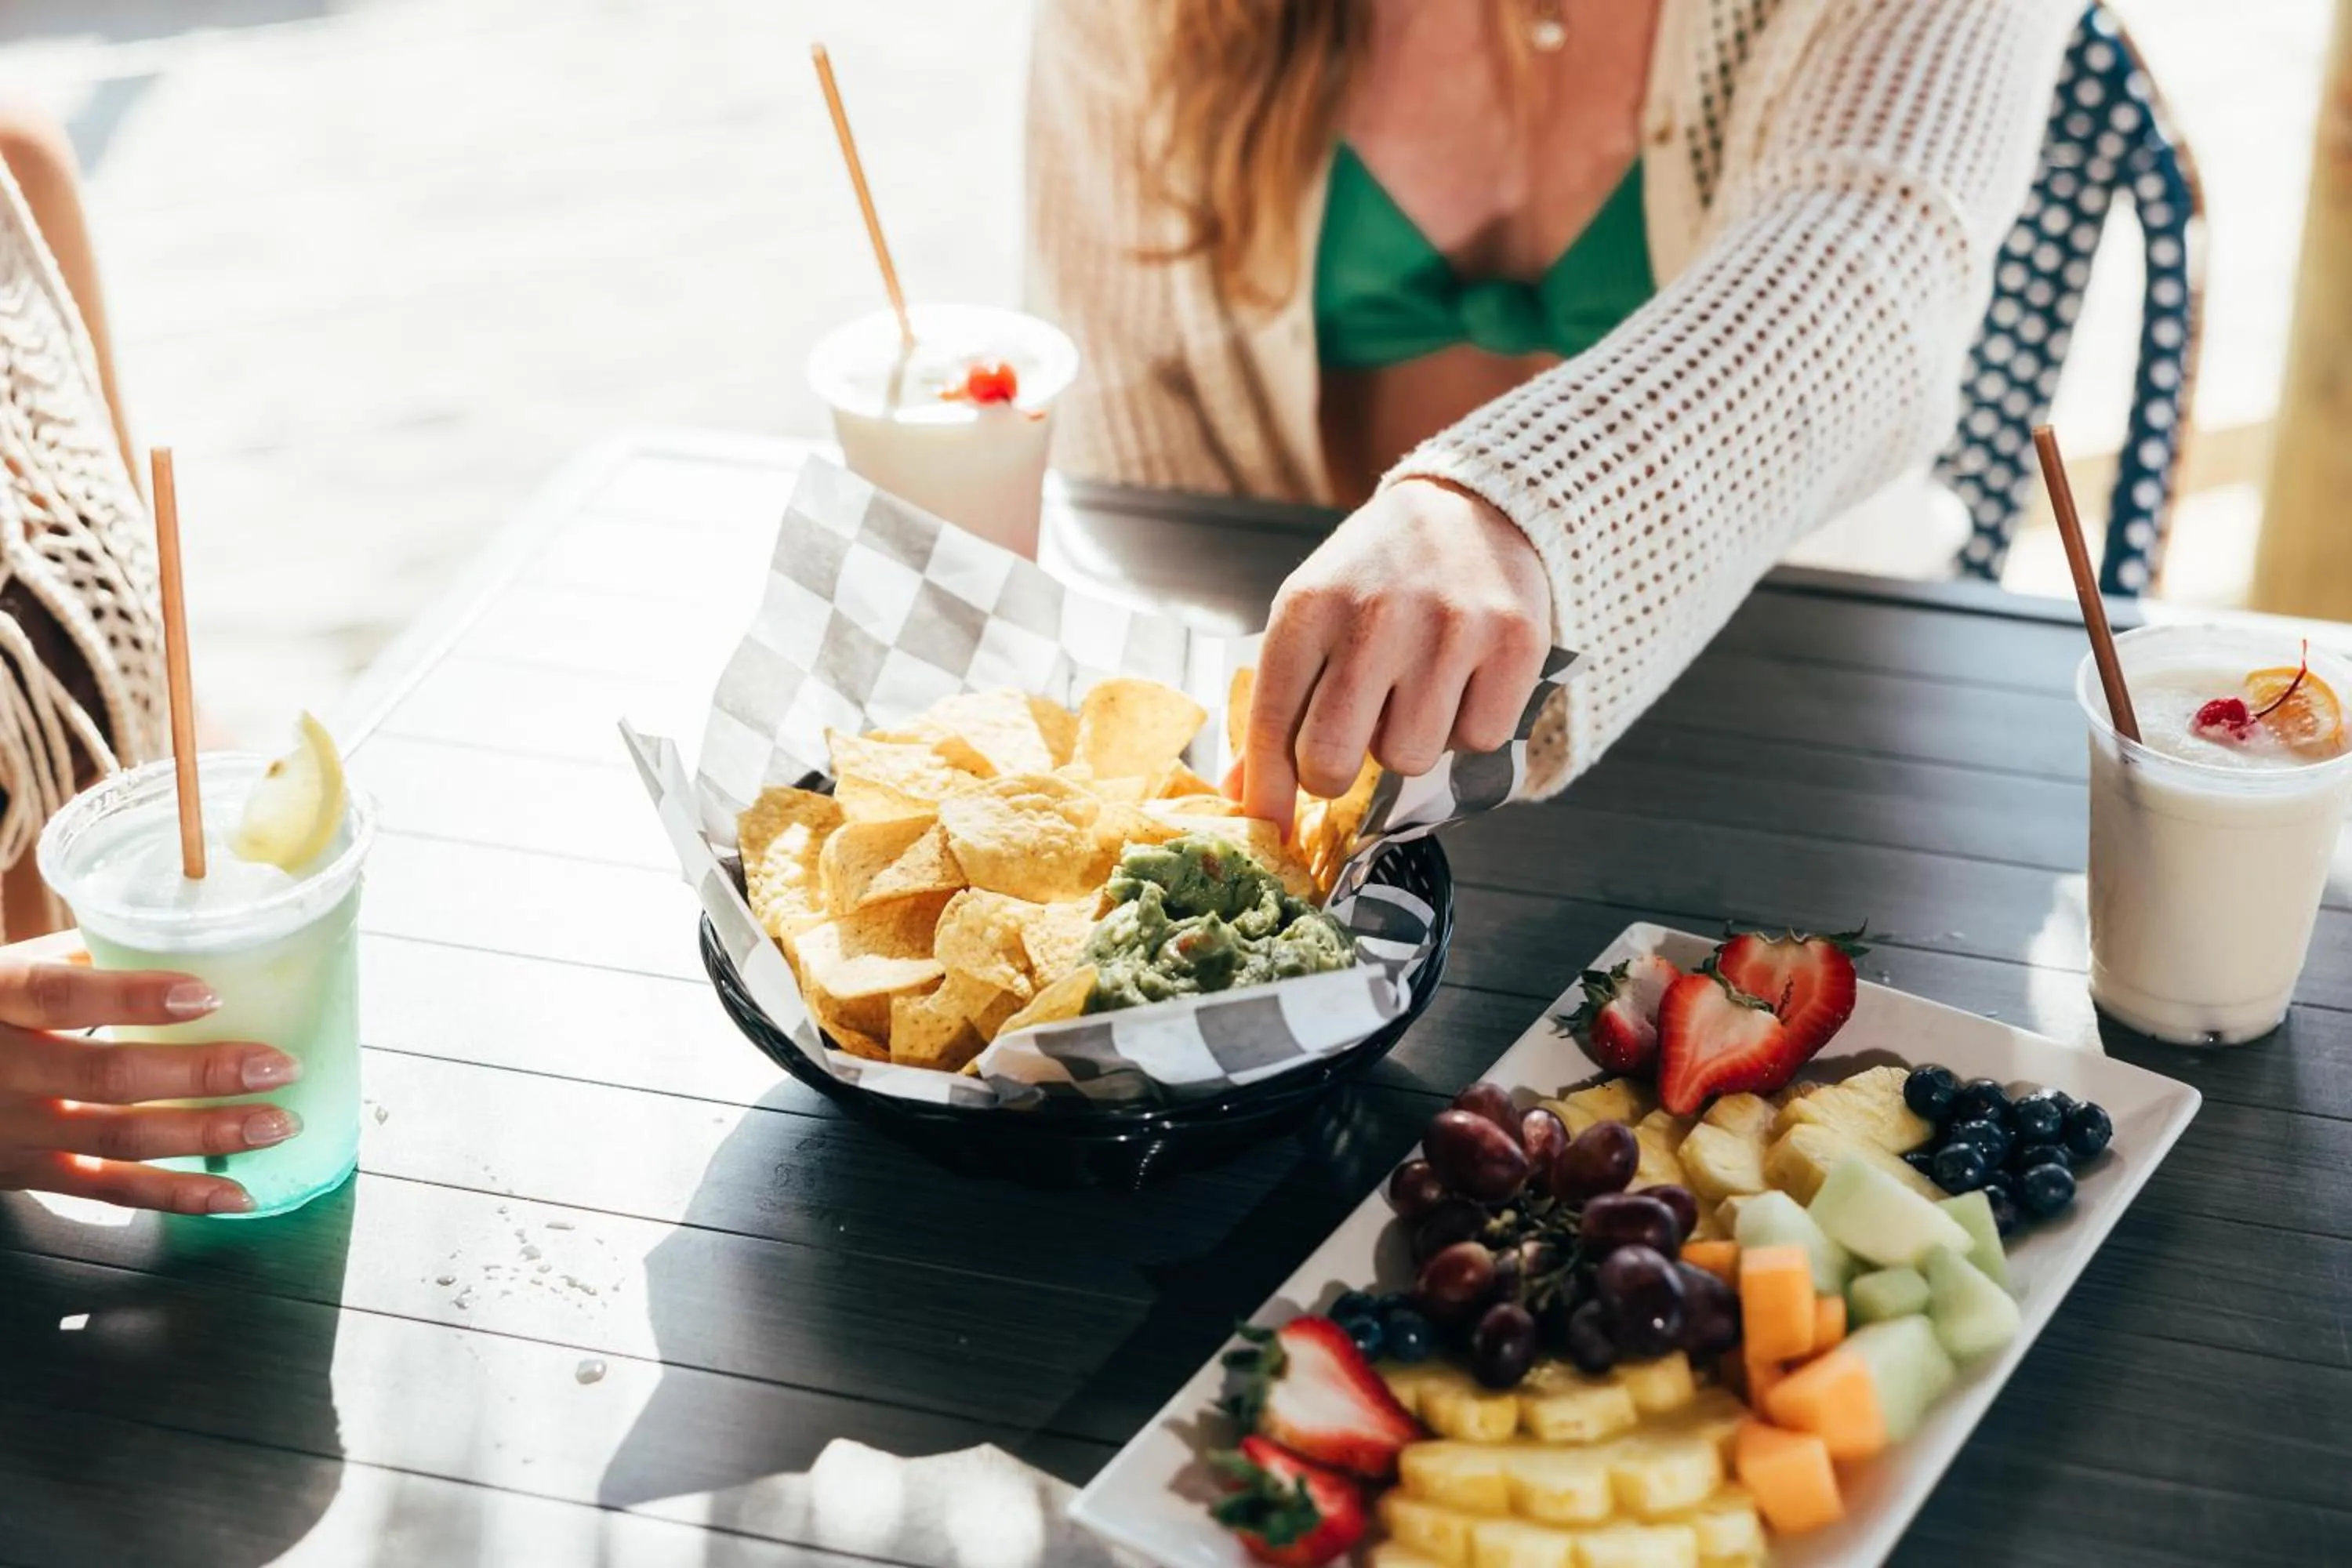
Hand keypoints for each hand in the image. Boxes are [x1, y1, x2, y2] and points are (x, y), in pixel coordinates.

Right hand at [0, 951, 302, 1214]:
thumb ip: (74, 958)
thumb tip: (176, 939)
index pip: (57, 995)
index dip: (131, 997)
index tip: (208, 994)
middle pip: (104, 1075)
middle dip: (201, 1074)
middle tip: (279, 1065)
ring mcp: (8, 1132)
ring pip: (116, 1139)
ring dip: (207, 1136)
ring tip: (280, 1125)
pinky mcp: (20, 1176)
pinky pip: (104, 1192)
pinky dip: (176, 1196)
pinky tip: (238, 1195)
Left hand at [1242, 477, 1550, 830]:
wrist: (1468, 505)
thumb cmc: (1377, 575)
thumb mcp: (1311, 616)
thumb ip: (1279, 703)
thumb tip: (1247, 795)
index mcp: (1308, 608)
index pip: (1273, 725)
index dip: (1267, 790)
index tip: (1266, 827)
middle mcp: (1375, 617)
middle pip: (1334, 760)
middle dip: (1334, 773)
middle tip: (1350, 747)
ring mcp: (1449, 629)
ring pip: (1411, 759)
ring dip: (1409, 742)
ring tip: (1415, 689)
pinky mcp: (1514, 641)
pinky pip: (1480, 740)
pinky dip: (1470, 726)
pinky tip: (1464, 680)